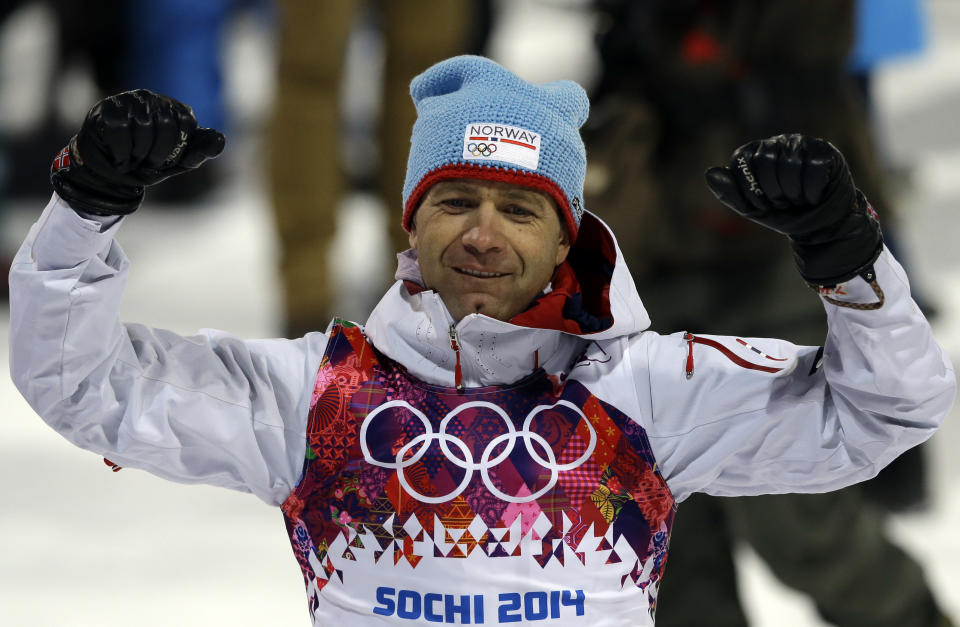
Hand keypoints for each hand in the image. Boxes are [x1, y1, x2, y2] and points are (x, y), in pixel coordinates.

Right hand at [50, 89, 225, 215]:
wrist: (110, 173)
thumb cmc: (148, 163)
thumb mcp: (179, 162)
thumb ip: (200, 151)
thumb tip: (220, 139)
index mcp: (175, 109)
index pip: (186, 124)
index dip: (176, 149)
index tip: (166, 161)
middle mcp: (152, 99)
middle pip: (165, 125)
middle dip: (157, 154)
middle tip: (147, 162)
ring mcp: (128, 100)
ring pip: (141, 128)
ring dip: (138, 155)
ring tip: (133, 159)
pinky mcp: (107, 109)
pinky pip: (120, 132)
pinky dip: (121, 154)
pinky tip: (119, 158)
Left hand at [704, 134, 881, 285]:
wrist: (819, 226)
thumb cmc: (783, 214)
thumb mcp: (751, 209)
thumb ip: (729, 192)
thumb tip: (709, 172)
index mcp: (754, 153)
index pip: (741, 161)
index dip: (749, 189)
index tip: (761, 205)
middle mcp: (777, 142)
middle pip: (765, 161)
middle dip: (773, 192)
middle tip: (783, 203)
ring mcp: (801, 143)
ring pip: (790, 165)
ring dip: (793, 194)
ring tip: (798, 199)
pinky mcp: (824, 151)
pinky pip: (812, 170)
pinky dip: (811, 192)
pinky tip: (813, 197)